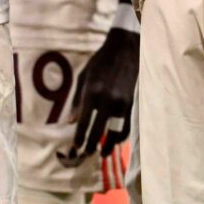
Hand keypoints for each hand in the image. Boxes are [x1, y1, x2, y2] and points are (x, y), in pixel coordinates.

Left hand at [72, 27, 138, 157]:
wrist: (125, 48)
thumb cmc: (100, 62)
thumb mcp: (83, 78)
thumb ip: (77, 101)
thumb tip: (71, 122)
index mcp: (92, 93)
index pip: (84, 124)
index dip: (79, 139)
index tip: (75, 148)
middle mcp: (107, 100)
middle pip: (99, 131)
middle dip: (91, 146)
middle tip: (86, 155)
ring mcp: (122, 102)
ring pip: (116, 131)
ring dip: (109, 145)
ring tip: (102, 153)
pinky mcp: (132, 102)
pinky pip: (127, 124)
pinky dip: (122, 135)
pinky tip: (116, 141)